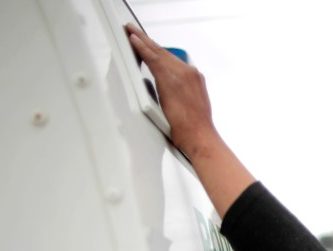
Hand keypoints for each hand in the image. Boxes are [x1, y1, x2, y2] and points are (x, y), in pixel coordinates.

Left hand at [125, 24, 253, 217]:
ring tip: (132, 33)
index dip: (160, 51)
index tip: (150, 45)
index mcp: (196, 79)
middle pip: (165, 53)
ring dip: (143, 41)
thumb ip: (181, 96)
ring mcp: (181, 74)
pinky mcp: (169, 79)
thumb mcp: (192, 107)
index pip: (174, 60)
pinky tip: (133, 40)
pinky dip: (142, 47)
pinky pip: (152, 58)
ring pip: (158, 52)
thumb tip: (169, 96)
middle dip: (149, 42)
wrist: (200, 137)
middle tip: (136, 31)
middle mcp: (190, 73)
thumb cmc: (195, 129)